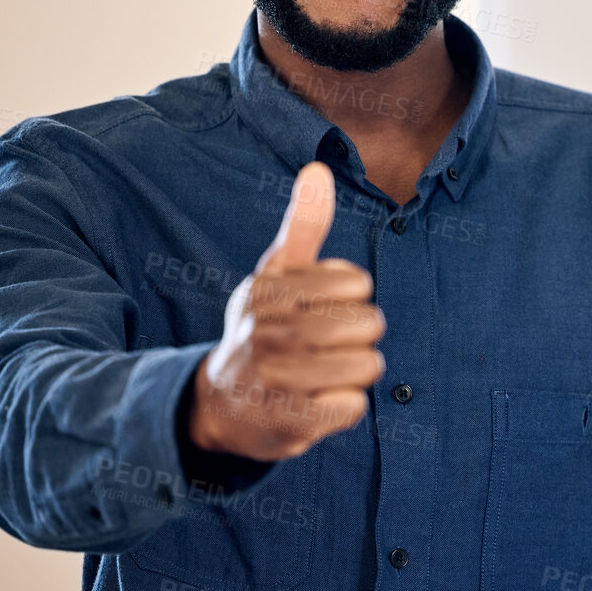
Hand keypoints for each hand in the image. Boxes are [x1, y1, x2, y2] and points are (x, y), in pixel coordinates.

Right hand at [189, 161, 385, 459]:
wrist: (221, 404)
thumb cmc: (262, 328)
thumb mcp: (275, 274)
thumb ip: (303, 225)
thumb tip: (318, 169)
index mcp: (269, 290)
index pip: (359, 283)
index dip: (350, 298)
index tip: (319, 308)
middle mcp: (268, 331)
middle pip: (370, 324)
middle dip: (358, 337)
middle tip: (323, 347)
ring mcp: (277, 379)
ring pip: (369, 366)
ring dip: (354, 373)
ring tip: (320, 374)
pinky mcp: (291, 421)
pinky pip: (355, 406)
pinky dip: (344, 407)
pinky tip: (315, 402)